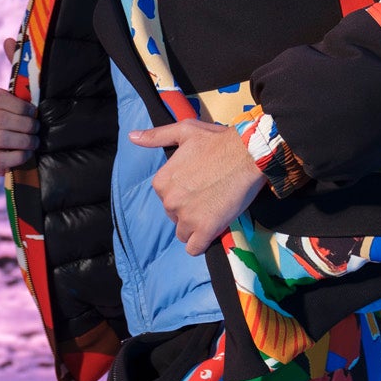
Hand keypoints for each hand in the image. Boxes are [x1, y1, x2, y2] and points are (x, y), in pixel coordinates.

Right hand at [0, 38, 37, 172]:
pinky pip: (1, 158)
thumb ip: (18, 68)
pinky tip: (27, 154)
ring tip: (35, 142)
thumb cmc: (30, 119)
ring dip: (23, 140)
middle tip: (38, 129)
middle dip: (24, 125)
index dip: (16, 104)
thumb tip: (8, 39)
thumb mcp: (28, 94)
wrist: (34, 152)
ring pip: (0, 137)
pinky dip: (18, 156)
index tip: (33, 110)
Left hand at [128, 118, 266, 255]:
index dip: (182, 195)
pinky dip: (201, 243)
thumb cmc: (218, 141)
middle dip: (189, 211)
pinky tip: (211, 233)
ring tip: (213, 212)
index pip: (165, 198)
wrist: (248, 154)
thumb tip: (132, 137)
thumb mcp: (184, 132)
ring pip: (184, 233)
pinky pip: (195, 248)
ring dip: (196, 227)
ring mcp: (187, 217)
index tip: (198, 186)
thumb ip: (157, 136)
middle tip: (209, 197)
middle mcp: (170, 201)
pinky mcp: (206, 229)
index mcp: (162, 182)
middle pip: (174, 217)